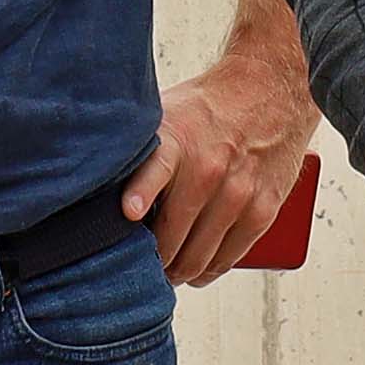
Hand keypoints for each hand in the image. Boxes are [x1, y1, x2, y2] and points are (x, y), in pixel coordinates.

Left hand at [131, 31, 318, 285]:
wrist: (269, 91)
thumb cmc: (210, 110)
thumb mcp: (167, 116)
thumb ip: (139, 154)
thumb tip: (95, 185)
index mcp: (178, 141)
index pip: (158, 166)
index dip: (142, 191)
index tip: (130, 212)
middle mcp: (209, 169)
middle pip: (171, 237)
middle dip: (152, 260)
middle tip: (139, 266)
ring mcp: (238, 193)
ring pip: (198, 258)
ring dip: (178, 272)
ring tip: (165, 272)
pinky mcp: (262, 209)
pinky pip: (229, 258)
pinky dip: (208, 272)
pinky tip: (195, 273)